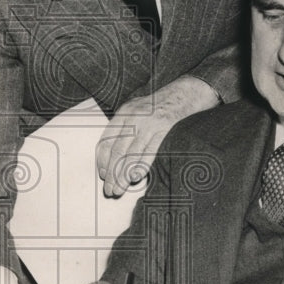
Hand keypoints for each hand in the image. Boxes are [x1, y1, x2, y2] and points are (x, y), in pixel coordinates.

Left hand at [97, 75, 218, 196]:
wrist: (181, 94)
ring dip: (123, 175)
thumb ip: (122, 129)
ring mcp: (148, 123)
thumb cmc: (156, 107)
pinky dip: (141, 165)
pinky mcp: (163, 129)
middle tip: (109, 189)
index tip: (103, 175)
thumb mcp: (134, 111)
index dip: (102, 160)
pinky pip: (150, 151)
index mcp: (123, 113)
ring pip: (131, 154)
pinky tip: (135, 177)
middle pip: (117, 150)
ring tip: (119, 189)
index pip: (106, 140)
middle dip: (112, 173)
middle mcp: (133, 118)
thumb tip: (110, 157)